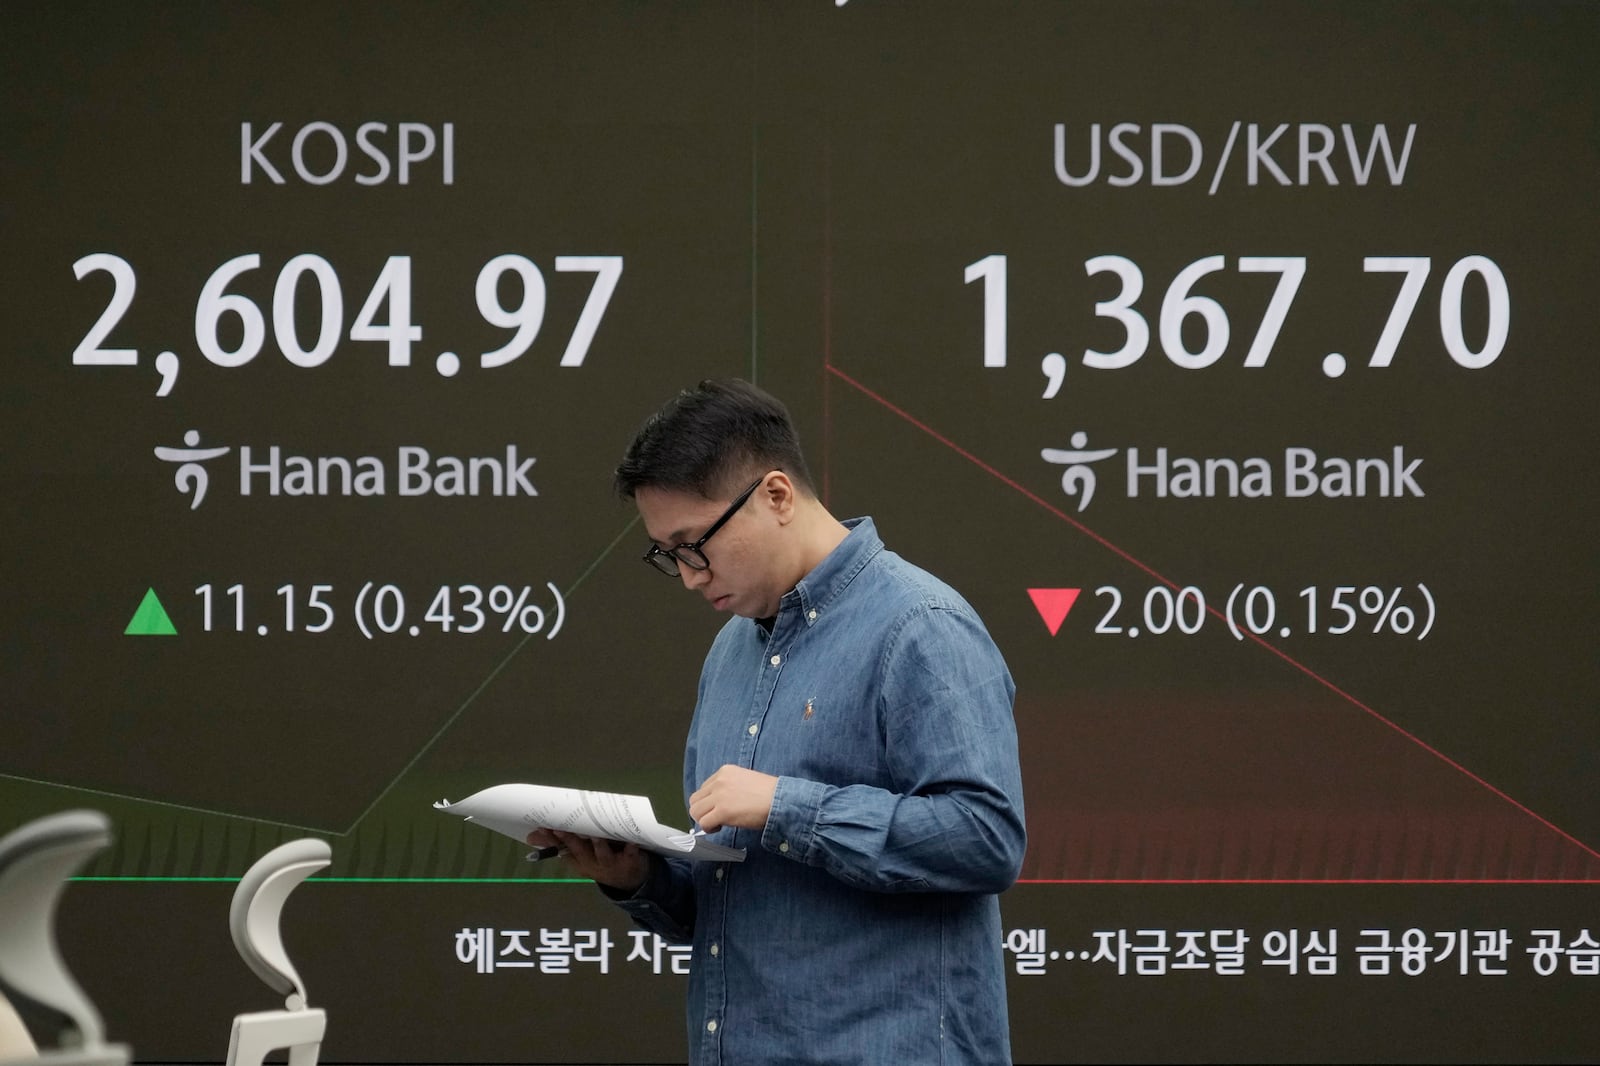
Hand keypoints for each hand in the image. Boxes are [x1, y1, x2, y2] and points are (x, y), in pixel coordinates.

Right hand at [526, 828, 647, 892]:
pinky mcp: (630, 861)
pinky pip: (631, 854)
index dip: (552, 840)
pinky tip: (632, 842)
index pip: (562, 849)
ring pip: (603, 854)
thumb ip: (559, 844)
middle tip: (561, 829)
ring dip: (599, 846)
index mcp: (579, 861)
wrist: (631, 879)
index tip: (543, 827)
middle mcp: (592, 864)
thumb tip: (530, 836)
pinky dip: (631, 849)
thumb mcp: (579, 855)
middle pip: (580, 852)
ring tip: (596, 836)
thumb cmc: (600, 860)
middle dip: (570, 841)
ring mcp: (611, 864)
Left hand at [689, 765, 778, 831]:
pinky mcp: (722, 811)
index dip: (709, 802)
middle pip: (695, 799)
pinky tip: (721, 827)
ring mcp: (719, 795)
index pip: (703, 788)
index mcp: (725, 771)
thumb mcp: (745, 781)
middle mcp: (719, 780)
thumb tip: (718, 803)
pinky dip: (709, 829)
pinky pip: (704, 823)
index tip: (718, 809)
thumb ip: (729, 788)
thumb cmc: (769, 794)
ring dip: (704, 820)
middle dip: (703, 811)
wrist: (781, 800)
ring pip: (695, 811)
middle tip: (716, 818)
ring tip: (718, 824)